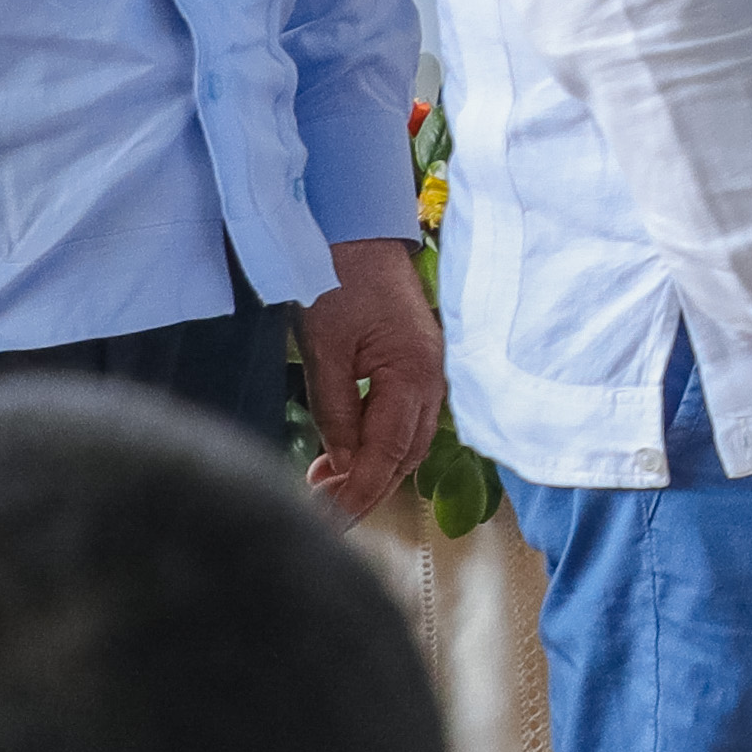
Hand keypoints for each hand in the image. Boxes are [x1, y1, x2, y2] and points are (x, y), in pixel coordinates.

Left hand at [294, 238, 444, 522]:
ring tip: (324, 485)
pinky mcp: (416, 367)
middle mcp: (432, 380)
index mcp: (414, 375)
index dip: (359, 493)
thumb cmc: (340, 279)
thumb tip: (339, 462)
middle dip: (365, 490)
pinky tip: (342, 453)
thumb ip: (334, 409)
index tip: (327, 519)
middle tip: (320, 512)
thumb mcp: (325, 347)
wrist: (360, 232)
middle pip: (405, 457)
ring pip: (406, 444)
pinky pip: (403, 422)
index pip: (388, 453)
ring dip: (369, 470)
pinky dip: (375, 445)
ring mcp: (428, 374)